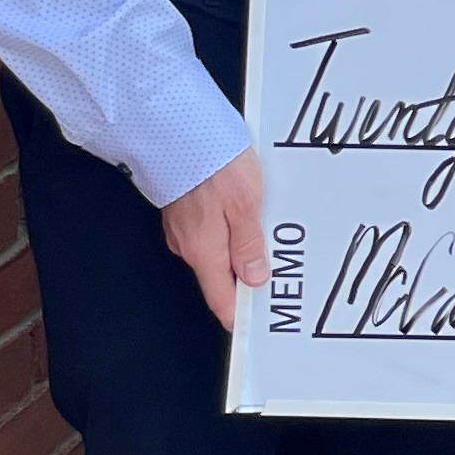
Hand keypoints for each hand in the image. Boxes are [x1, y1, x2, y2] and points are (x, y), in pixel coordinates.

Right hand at [162, 148, 267, 331]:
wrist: (177, 129)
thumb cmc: (214, 164)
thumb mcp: (245, 206)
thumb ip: (248, 244)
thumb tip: (254, 278)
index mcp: (204, 251)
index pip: (220, 298)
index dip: (238, 314)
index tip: (255, 324)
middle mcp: (188, 245)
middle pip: (220, 275)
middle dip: (246, 279)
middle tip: (277, 279)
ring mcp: (183, 228)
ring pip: (215, 251)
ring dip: (239, 251)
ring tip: (269, 245)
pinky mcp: (184, 210)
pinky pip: (209, 231)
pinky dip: (229, 231)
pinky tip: (246, 219)